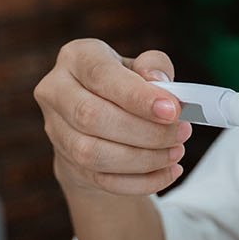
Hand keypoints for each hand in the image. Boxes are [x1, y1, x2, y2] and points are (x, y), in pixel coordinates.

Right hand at [32, 38, 191, 196]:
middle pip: (92, 117)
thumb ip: (155, 67)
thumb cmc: (127, 87)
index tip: (173, 111)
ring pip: (93, 153)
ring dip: (143, 159)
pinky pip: (102, 181)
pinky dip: (141, 182)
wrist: (101, 121)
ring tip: (176, 152)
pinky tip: (168, 172)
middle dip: (145, 131)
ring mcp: (56, 131)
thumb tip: (159, 82)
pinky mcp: (67, 163)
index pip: (101, 75)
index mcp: (76, 57)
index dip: (137, 96)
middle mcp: (56, 91)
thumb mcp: (143, 67)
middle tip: (182, 133)